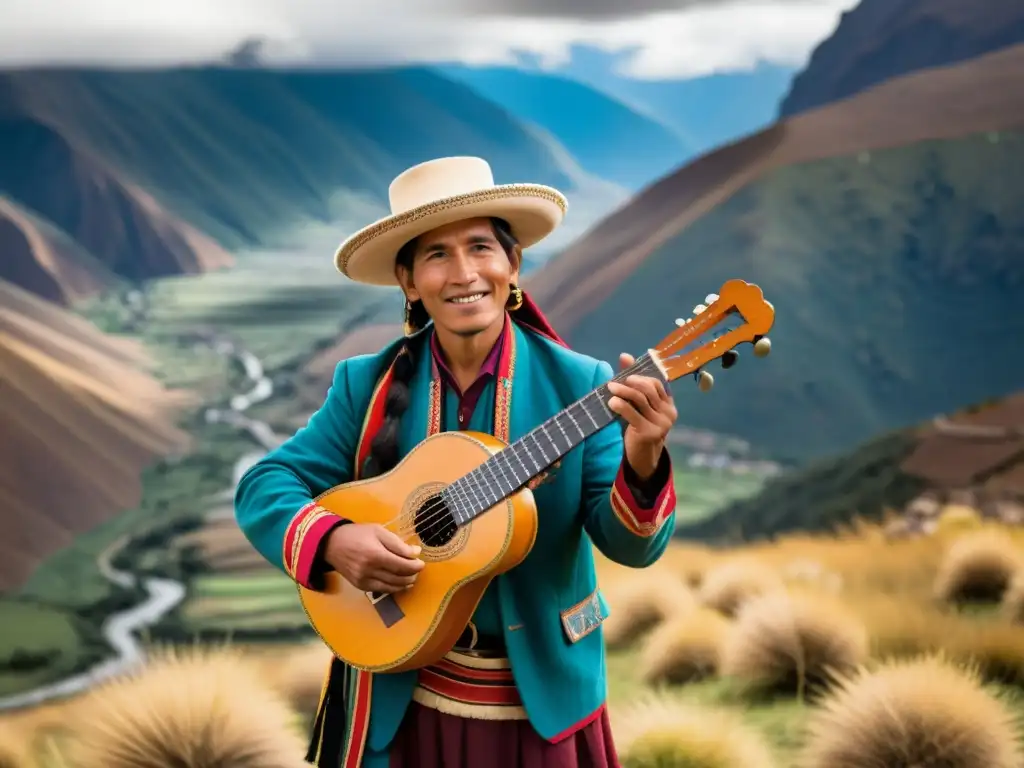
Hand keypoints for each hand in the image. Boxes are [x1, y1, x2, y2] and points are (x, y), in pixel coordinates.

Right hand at [323, 523, 424, 593]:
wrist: (332, 544)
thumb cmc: (358, 534)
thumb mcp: (379, 531)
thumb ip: (398, 543)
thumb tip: (416, 552)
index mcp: (375, 554)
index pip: (402, 565)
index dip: (415, 566)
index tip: (422, 563)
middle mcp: (369, 570)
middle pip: (398, 578)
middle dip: (412, 575)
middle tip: (417, 569)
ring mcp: (364, 580)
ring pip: (392, 587)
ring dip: (405, 583)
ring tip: (411, 576)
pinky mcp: (360, 586)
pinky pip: (382, 590)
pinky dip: (393, 588)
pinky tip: (399, 583)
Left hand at [606, 353, 677, 479]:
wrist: (642, 456)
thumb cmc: (638, 427)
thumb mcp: (637, 406)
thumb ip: (632, 383)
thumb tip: (625, 356)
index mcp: (669, 404)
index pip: (657, 384)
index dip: (641, 376)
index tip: (626, 375)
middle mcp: (669, 413)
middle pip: (648, 390)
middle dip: (630, 383)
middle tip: (614, 383)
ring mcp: (661, 424)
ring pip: (640, 400)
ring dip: (623, 392)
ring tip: (610, 389)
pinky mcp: (649, 433)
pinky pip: (633, 414)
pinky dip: (621, 405)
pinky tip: (611, 402)